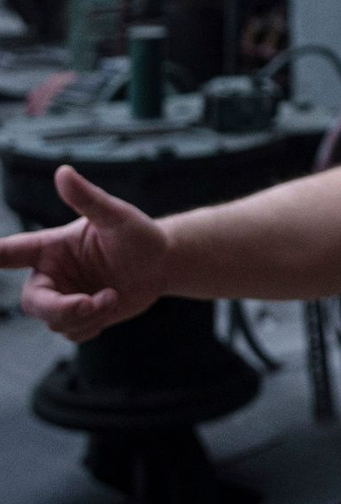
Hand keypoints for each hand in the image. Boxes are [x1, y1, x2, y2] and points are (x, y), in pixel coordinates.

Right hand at [0, 165, 168, 341]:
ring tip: (114, 296)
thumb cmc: (139, 234)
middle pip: (33, 301)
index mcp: (52, 247)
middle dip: (60, 308)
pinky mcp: (79, 316)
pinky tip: (111, 307)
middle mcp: (53, 273)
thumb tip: (63, 171)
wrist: (163, 264)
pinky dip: (92, 325)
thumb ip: (88, 198)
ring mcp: (65, 296)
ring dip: (87, 315)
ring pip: (55, 321)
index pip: (11, 252)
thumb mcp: (116, 216)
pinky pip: (72, 333)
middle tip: (91, 303)